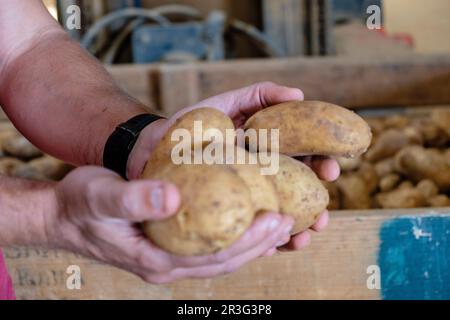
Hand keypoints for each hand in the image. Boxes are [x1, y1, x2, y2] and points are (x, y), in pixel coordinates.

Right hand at [50, 166, 293, 282]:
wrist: (61, 214)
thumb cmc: (80, 203)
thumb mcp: (101, 195)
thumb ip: (134, 197)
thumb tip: (173, 196)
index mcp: (154, 259)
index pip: (212, 256)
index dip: (247, 241)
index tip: (275, 220)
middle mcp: (166, 264)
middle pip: (223, 261)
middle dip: (259, 243)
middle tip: (288, 221)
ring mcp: (168, 258)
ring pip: (219, 256)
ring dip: (250, 243)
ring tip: (278, 223)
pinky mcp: (168, 246)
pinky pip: (208, 246)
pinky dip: (232, 238)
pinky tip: (248, 223)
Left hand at [128, 82, 339, 254]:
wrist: (152, 148)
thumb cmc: (190, 125)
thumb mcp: (225, 103)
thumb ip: (259, 95)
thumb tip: (300, 94)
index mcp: (266, 152)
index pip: (303, 160)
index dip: (322, 165)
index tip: (332, 170)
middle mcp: (259, 177)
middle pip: (296, 196)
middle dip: (315, 208)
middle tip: (323, 217)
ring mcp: (243, 199)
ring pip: (276, 219)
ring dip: (295, 232)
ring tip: (303, 239)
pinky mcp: (224, 217)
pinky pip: (246, 233)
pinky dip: (261, 243)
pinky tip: (269, 250)